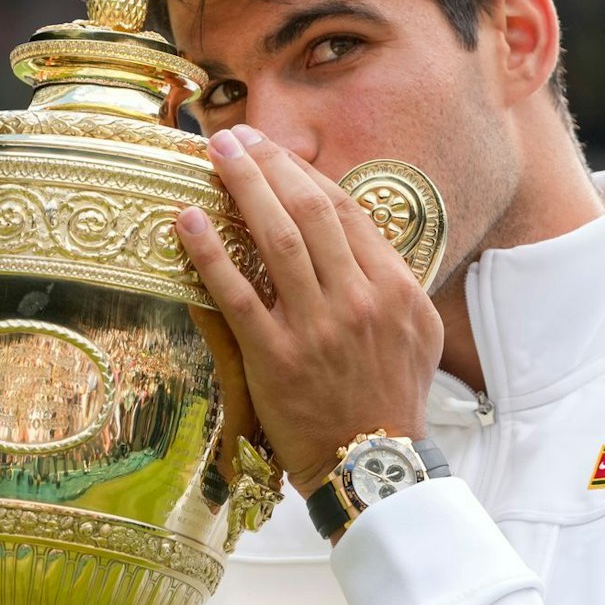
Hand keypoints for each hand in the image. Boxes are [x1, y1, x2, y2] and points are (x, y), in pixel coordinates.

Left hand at [175, 125, 443, 497]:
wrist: (372, 464)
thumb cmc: (390, 398)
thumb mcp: (417, 333)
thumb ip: (391, 281)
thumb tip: (359, 235)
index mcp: (394, 288)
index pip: (344, 211)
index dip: (303, 172)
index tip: (273, 150)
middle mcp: (358, 300)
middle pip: (308, 211)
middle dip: (268, 165)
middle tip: (235, 139)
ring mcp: (316, 329)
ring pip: (275, 240)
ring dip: (240, 189)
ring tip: (214, 157)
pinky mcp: (276, 358)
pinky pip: (236, 295)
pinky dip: (209, 253)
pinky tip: (186, 222)